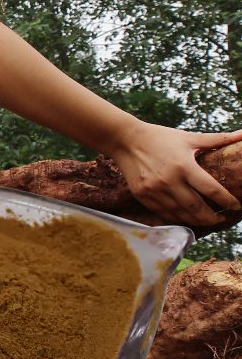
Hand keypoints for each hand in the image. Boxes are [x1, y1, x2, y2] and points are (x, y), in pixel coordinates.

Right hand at [106, 122, 241, 225]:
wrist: (127, 141)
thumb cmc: (161, 137)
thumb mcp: (189, 137)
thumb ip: (217, 139)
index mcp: (184, 166)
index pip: (210, 189)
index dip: (226, 200)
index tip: (236, 206)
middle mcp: (169, 181)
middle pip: (195, 207)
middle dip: (211, 216)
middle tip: (222, 219)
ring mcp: (154, 190)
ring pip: (179, 213)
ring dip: (195, 220)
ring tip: (206, 221)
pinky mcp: (142, 195)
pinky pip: (162, 212)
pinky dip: (176, 217)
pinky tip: (185, 217)